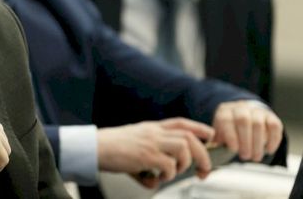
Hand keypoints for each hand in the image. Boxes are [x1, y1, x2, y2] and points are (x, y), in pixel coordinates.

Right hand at [97, 118, 213, 188]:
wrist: (95, 147)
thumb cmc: (111, 149)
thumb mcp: (133, 147)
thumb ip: (148, 161)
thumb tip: (154, 181)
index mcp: (151, 128)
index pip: (181, 123)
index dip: (199, 128)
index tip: (210, 136)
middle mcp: (154, 133)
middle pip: (189, 137)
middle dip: (203, 154)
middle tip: (204, 170)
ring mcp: (151, 142)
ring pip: (184, 148)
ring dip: (184, 165)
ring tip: (172, 174)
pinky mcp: (146, 155)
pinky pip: (169, 165)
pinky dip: (168, 175)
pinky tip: (156, 179)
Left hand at [212, 100, 282, 161]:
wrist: (244, 116)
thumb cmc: (230, 130)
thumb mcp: (220, 133)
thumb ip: (216, 141)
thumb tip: (212, 151)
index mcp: (225, 111)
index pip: (226, 120)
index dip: (230, 135)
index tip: (234, 150)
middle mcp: (240, 107)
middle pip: (243, 120)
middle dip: (245, 141)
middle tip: (245, 156)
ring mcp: (256, 110)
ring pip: (258, 123)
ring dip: (258, 143)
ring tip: (255, 157)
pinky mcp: (270, 116)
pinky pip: (274, 125)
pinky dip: (273, 139)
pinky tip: (268, 150)